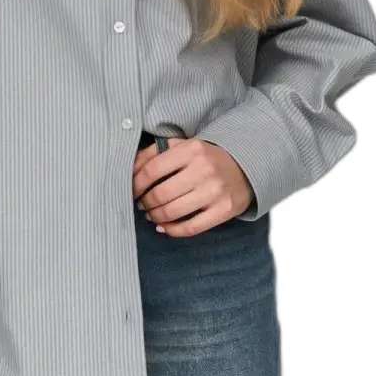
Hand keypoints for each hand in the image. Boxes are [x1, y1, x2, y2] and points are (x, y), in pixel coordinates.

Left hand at [133, 137, 254, 236]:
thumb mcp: (182, 145)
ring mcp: (215, 191)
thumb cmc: (206, 157)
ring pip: (173, 212)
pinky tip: (164, 227)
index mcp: (191, 149)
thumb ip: (154, 153)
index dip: (136, 185)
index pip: (152, 170)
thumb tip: (130, 170)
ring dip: (155, 217)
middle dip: (145, 203)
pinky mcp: (224, 210)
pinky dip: (172, 230)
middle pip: (161, 194)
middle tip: (142, 205)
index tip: (132, 191)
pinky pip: (191, 228)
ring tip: (151, 214)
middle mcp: (204, 169)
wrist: (245, 166)